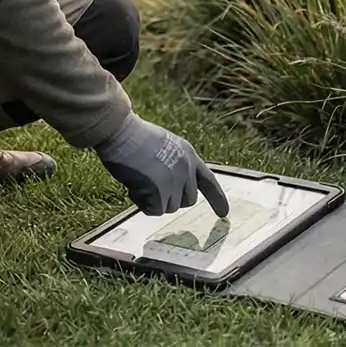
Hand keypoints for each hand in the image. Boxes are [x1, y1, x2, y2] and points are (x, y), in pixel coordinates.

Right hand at [94, 113, 228, 217]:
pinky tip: (134, 186)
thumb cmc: (133, 137)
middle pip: (188, 200)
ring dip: (154, 200)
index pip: (208, 180)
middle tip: (152, 187)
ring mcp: (175, 181)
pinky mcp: (161, 192)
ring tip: (140, 179)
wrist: (121, 133)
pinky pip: (154, 210)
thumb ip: (173, 165)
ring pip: (170, 207)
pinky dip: (143, 203)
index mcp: (188, 154)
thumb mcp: (163, 146)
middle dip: (171, 199)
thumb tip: (169, 189)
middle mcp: (186, 169)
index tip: (224, 214)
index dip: (217, 198)